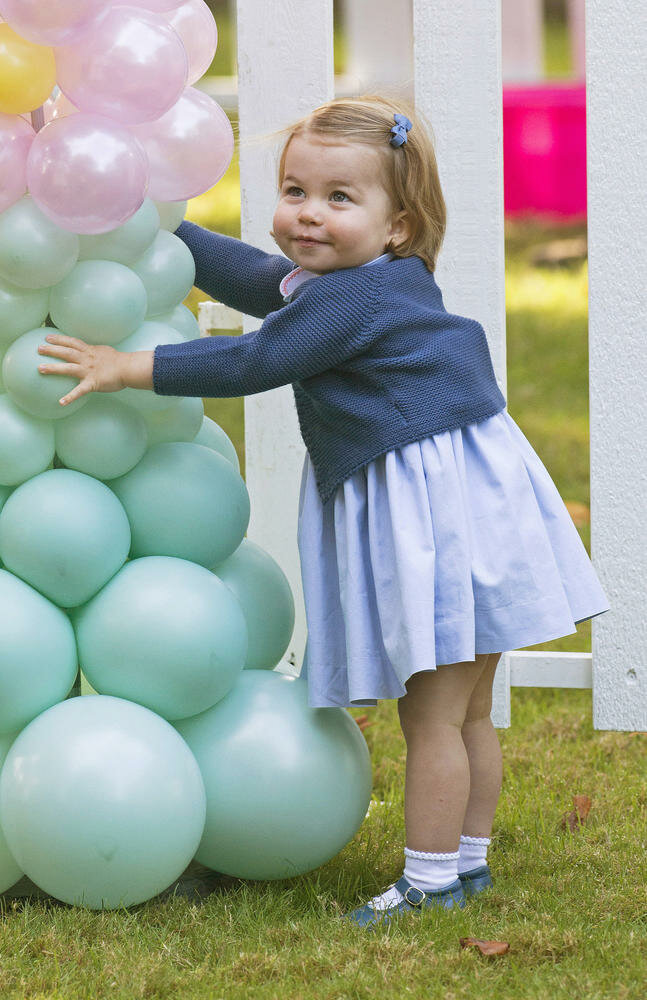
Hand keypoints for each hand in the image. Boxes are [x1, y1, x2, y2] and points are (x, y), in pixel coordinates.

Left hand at [37, 333, 152, 406]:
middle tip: (38, 348)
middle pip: (66, 352)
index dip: (59, 339)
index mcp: (90, 351)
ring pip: (68, 368)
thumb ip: (96, 352)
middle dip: (51, 349)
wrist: (129, 368)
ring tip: (40, 368)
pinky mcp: (92, 383)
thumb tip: (93, 351)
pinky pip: (79, 391)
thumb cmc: (121, 361)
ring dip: (53, 368)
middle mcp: (86, 359)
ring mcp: (88, 371)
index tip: (48, 337)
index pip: (72, 342)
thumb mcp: (106, 351)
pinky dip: (70, 397)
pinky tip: (61, 402)